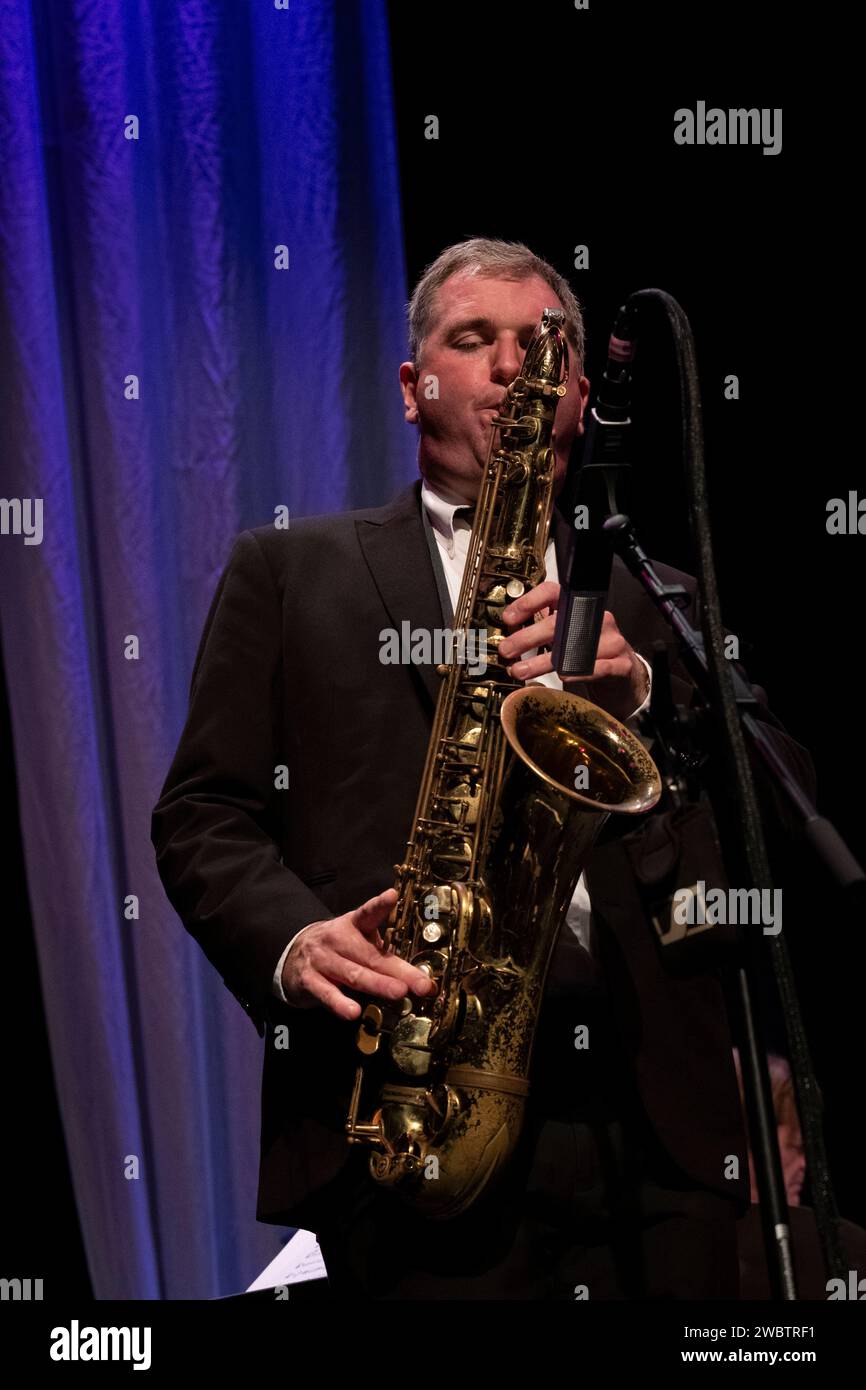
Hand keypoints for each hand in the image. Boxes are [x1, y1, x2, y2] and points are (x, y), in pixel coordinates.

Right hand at [280, 887, 434, 1020]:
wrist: (293, 956)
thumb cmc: (338, 950)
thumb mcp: (357, 942)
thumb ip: (383, 956)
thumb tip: (418, 979)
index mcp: (353, 925)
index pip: (367, 913)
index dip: (380, 905)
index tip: (392, 896)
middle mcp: (337, 939)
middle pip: (370, 955)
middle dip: (398, 970)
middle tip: (421, 983)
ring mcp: (322, 959)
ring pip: (353, 974)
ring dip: (377, 984)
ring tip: (399, 992)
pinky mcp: (309, 980)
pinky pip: (326, 993)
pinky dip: (340, 1003)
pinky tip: (353, 1012)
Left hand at [498, 582, 648, 722]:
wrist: (622, 675)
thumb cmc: (589, 653)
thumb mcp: (565, 637)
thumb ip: (540, 631)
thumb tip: (508, 634)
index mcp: (580, 607)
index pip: (553, 593)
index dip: (529, 602)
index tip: (508, 618)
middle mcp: (597, 619)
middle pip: (558, 623)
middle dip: (527, 638)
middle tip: (506, 650)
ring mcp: (612, 641)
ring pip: (574, 649)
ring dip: (541, 662)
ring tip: (520, 670)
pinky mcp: (621, 664)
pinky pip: (599, 668)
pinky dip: (579, 672)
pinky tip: (563, 676)